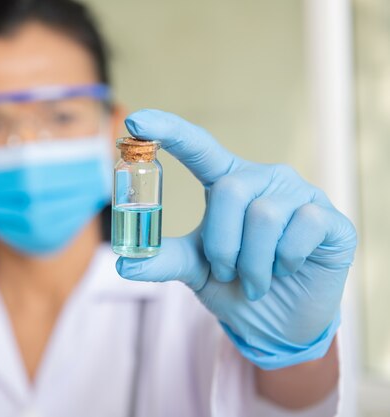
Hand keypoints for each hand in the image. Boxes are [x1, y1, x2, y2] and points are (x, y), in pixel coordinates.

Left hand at [116, 109, 356, 368]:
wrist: (278, 321)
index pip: (199, 146)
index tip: (136, 122)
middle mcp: (264, 179)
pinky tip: (287, 271)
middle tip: (228, 273)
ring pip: (264, 215)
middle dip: (222, 244)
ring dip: (252, 262)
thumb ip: (164, 259)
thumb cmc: (233, 284)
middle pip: (231, 191)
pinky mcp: (330, 218)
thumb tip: (124, 264)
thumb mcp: (194, 269)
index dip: (169, 130)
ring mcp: (300, 195)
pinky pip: (303, 228)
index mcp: (228, 182)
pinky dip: (286, 261)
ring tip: (254, 281)